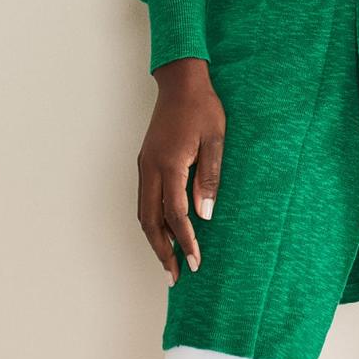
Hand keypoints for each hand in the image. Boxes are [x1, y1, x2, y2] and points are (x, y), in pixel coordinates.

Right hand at [137, 58, 225, 285]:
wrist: (181, 82)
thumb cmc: (203, 108)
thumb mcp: (215, 140)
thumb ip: (210, 178)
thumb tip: (205, 215)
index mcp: (170, 164)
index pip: (176, 213)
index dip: (185, 241)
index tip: (195, 262)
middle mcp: (151, 168)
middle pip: (151, 221)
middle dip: (162, 251)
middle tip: (175, 276)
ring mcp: (145, 165)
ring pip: (143, 212)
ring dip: (155, 238)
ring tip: (169, 261)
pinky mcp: (146, 161)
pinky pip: (145, 199)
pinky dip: (152, 220)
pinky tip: (164, 230)